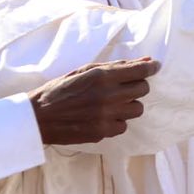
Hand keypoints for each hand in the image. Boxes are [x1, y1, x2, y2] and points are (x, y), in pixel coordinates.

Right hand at [29, 57, 159, 144]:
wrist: (39, 117)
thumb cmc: (60, 89)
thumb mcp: (85, 70)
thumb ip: (116, 66)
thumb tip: (146, 60)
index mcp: (102, 77)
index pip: (140, 71)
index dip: (151, 67)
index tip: (154, 66)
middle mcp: (107, 97)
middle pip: (142, 90)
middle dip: (137, 86)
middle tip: (124, 86)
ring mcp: (105, 117)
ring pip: (137, 110)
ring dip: (129, 105)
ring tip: (113, 103)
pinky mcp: (101, 133)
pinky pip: (122, 126)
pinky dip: (117, 121)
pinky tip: (103, 117)